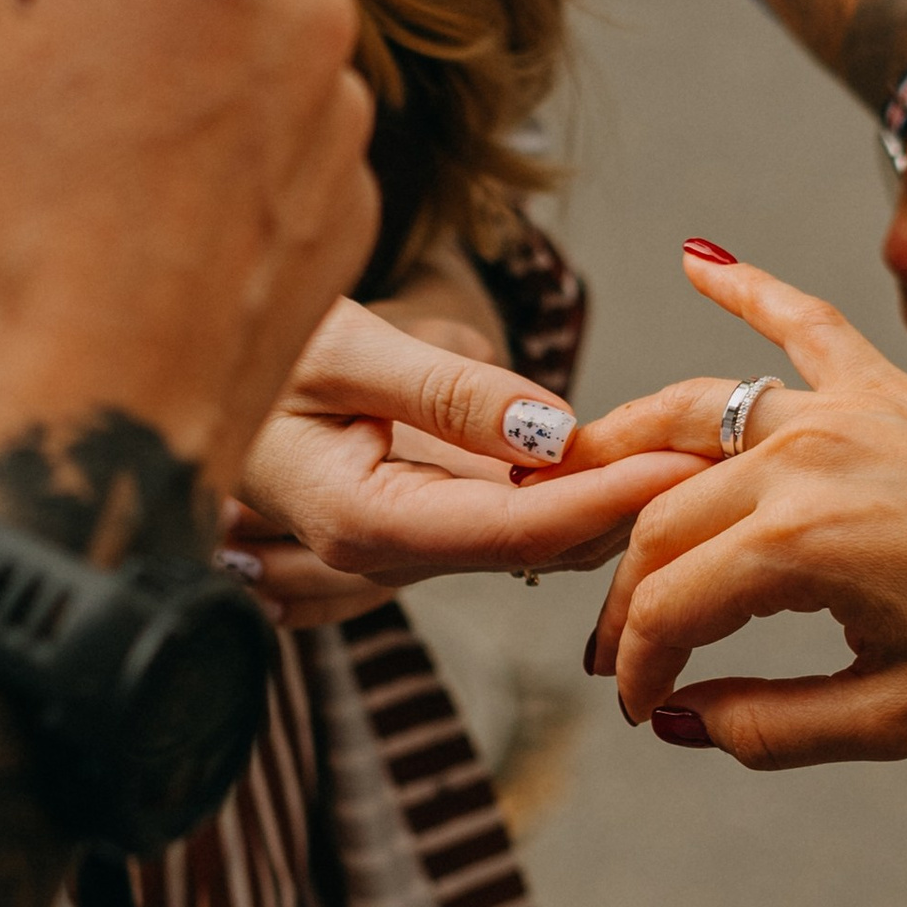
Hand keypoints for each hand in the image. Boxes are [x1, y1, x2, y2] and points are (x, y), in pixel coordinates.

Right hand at [228, 295, 707, 614]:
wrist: (180, 364)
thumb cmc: (248, 345)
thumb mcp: (337, 348)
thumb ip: (443, 390)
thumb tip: (552, 431)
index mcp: (361, 523)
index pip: (519, 529)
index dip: (612, 496)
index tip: (689, 457)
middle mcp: (379, 560)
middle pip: (539, 546)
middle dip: (634, 502)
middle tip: (727, 447)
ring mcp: (393, 555)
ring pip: (530, 540)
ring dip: (612, 498)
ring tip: (707, 445)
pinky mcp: (408, 532)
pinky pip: (504, 523)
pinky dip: (569, 491)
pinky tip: (634, 455)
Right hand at [570, 244, 906, 759]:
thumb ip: (780, 726)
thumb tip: (689, 722)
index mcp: (799, 544)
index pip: (669, 605)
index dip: (639, 664)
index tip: (640, 705)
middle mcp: (801, 458)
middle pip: (662, 518)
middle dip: (623, 590)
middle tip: (616, 646)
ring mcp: (840, 408)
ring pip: (695, 414)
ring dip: (627, 445)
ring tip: (575, 476)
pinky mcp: (883, 383)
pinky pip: (800, 322)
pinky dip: (746, 286)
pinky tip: (695, 257)